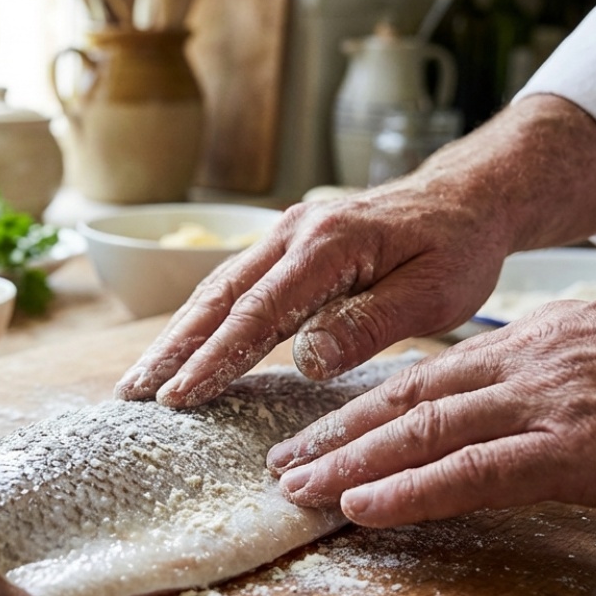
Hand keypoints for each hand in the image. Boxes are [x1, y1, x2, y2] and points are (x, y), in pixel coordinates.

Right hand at [115, 179, 510, 405]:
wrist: (463, 198)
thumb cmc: (455, 249)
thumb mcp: (433, 293)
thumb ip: (369, 325)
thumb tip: (308, 362)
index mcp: (328, 244)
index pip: (259, 311)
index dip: (216, 357)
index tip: (181, 397)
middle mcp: (293, 232)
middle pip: (219, 297)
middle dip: (172, 348)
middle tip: (132, 394)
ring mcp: (282, 234)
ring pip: (216, 288)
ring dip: (175, 334)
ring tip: (139, 378)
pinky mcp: (283, 244)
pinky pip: (232, 283)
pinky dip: (199, 317)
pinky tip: (180, 344)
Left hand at [268, 297, 595, 526]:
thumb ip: (548, 367)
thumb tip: (505, 388)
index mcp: (532, 344)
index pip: (427, 375)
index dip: (366, 406)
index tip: (322, 430)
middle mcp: (524, 365)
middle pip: (407, 398)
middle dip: (337, 433)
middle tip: (284, 460)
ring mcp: (545, 405)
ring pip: (423, 431)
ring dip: (351, 462)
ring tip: (298, 487)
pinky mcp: (576, 452)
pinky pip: (474, 473)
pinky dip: (410, 491)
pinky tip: (363, 507)